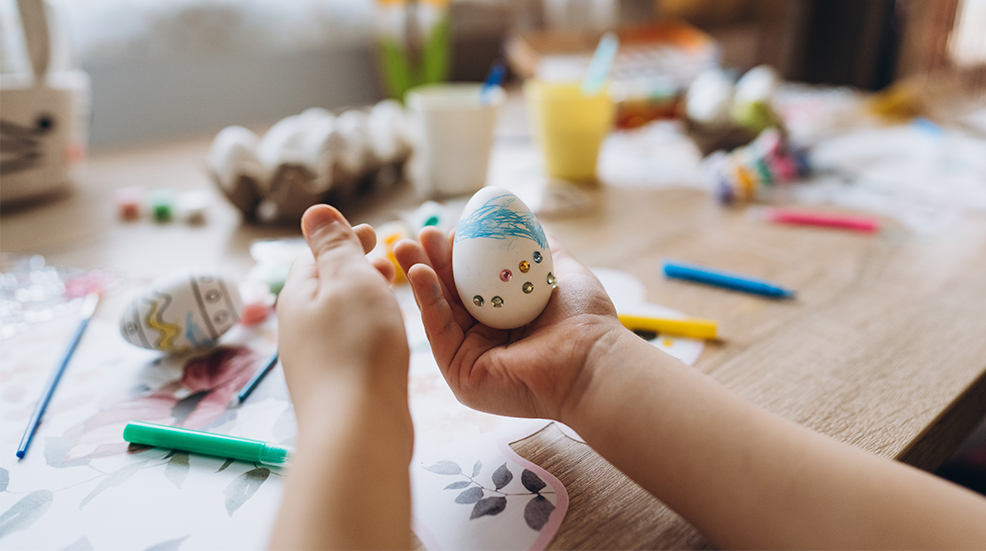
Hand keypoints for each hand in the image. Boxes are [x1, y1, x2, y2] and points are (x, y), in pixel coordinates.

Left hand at [276, 205, 408, 428]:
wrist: (357, 429)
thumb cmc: (358, 348)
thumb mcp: (349, 281)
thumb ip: (334, 246)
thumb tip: (313, 211)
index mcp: (296, 296)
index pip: (314, 256)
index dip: (342, 240)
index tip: (374, 232)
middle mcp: (299, 328)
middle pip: (325, 287)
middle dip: (355, 267)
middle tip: (388, 258)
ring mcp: (315, 360)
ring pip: (339, 317)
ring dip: (364, 298)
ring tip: (392, 292)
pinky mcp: (335, 386)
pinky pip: (350, 344)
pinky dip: (368, 328)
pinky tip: (389, 336)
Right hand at [394, 226, 623, 421]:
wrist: (591, 359)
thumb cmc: (585, 321)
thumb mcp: (561, 271)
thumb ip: (540, 247)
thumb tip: (522, 222)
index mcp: (508, 316)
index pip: (474, 282)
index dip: (459, 255)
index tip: (452, 229)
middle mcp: (487, 338)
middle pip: (450, 294)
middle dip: (431, 262)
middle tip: (421, 235)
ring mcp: (471, 357)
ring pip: (439, 311)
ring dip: (421, 276)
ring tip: (408, 247)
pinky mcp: (460, 375)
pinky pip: (439, 332)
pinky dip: (427, 301)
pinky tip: (422, 274)